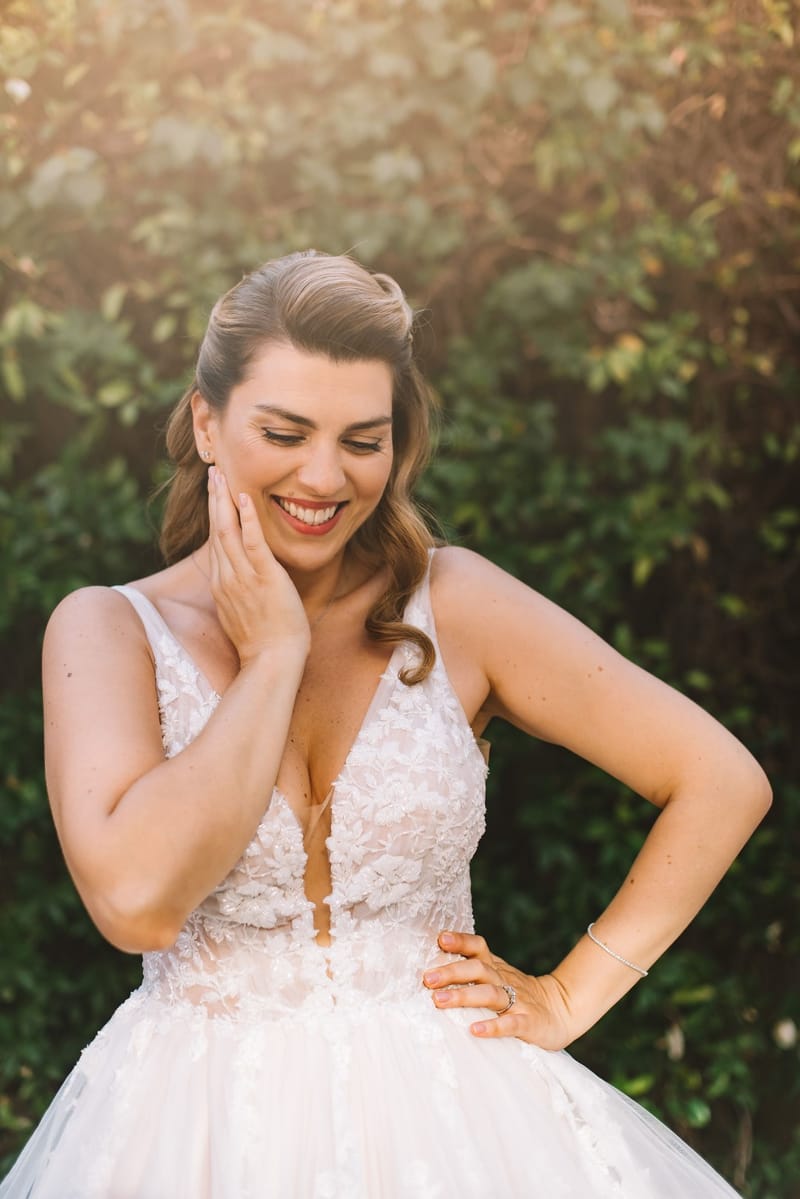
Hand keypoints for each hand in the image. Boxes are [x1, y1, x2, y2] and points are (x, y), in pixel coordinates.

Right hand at [207, 468, 310, 664]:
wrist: (271, 663)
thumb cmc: (265, 645)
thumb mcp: (245, 616)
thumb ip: (242, 596)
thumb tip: (248, 586)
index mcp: (222, 586)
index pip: (216, 543)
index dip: (215, 516)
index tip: (215, 494)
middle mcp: (226, 578)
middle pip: (217, 531)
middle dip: (214, 499)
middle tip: (212, 472)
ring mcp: (242, 577)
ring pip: (227, 531)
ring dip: (224, 500)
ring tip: (221, 475)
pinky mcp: (263, 578)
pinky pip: (252, 542)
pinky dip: (247, 518)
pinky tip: (244, 498)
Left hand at [423, 931, 577, 1050]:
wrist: (562, 1009)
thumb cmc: (519, 993)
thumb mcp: (498, 975)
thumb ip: (473, 969)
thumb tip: (433, 966)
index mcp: (496, 967)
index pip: (478, 947)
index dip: (461, 941)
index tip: (440, 939)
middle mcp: (504, 980)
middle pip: (478, 969)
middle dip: (452, 972)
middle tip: (428, 979)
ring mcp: (518, 1001)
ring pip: (490, 994)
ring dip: (464, 996)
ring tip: (439, 1001)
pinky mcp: (529, 1023)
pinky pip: (511, 1024)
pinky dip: (493, 1027)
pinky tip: (474, 1030)